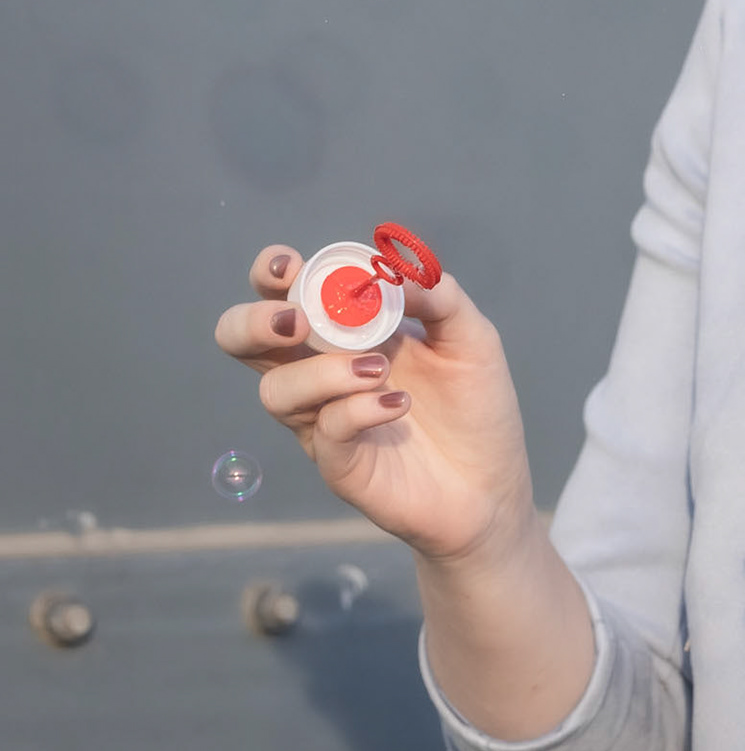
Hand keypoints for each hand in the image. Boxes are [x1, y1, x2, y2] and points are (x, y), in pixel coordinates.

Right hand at [213, 244, 539, 565]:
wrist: (492, 485)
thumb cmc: (475, 406)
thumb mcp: (469, 336)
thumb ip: (438, 295)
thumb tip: (393, 269)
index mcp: (347, 334)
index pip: (286, 295)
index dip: (272, 275)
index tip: (290, 265)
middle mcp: (323, 375)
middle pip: (245, 343)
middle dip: (254, 323)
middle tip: (297, 321)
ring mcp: (324, 422)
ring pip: (276, 391)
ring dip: (322, 370)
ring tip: (378, 369)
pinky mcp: (339, 465)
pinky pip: (325, 431)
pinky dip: (358, 409)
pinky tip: (399, 404)